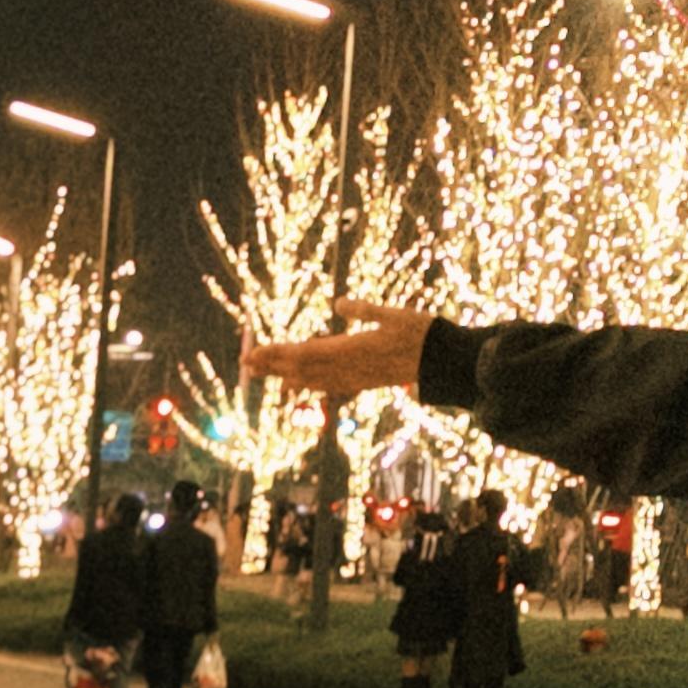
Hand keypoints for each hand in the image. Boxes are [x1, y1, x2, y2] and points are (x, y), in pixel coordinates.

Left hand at [242, 299, 429, 399]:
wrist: (442, 362)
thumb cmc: (422, 335)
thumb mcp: (395, 315)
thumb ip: (365, 311)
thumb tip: (337, 303)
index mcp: (352, 350)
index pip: (303, 354)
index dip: (276, 354)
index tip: (252, 352)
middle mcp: (348, 368)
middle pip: (302, 369)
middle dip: (272, 365)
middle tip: (245, 363)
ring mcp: (355, 378)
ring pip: (312, 379)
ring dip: (285, 374)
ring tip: (265, 373)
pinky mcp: (362, 382)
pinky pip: (327, 385)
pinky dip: (308, 382)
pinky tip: (301, 383)